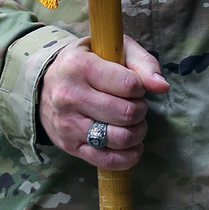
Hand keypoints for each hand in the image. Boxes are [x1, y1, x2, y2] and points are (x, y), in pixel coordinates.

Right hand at [39, 37, 167, 170]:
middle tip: (135, 104)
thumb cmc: (88, 61)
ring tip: (133, 122)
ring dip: (137, 132)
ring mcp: (68, 124)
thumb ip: (142, 62)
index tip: (134, 85)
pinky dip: (128, 156)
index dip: (140, 87)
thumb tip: (162, 86)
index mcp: (79, 66)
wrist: (46, 83)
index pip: (129, 85)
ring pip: (120, 138)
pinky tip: (132, 145)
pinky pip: (107, 160)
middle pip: (127, 114)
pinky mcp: (70, 146)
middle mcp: (69, 96)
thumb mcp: (112, 49)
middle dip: (140, 110)